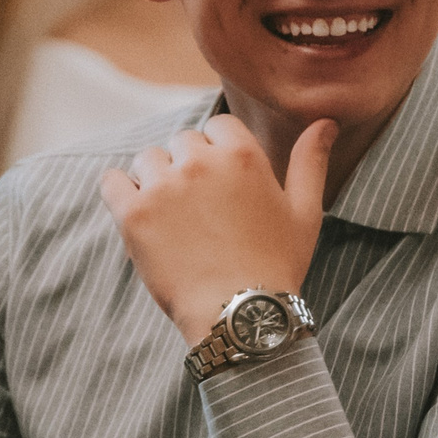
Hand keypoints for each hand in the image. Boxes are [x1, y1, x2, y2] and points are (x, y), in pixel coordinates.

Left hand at [99, 115, 334, 346]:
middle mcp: (199, 162)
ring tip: (175, 219)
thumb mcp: (305, 212)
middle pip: (182, 141)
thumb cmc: (277, 265)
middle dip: (190, 167)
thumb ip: (310, 161)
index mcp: (242, 155)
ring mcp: (163, 187)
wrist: (239, 316)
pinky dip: (122, 192)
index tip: (225, 185)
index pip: (219, 127)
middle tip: (202, 211)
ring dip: (157, 180)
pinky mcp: (133, 214)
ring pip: (148, 160)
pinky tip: (141, 215)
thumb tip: (325, 121)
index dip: (221, 153)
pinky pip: (113, 181)